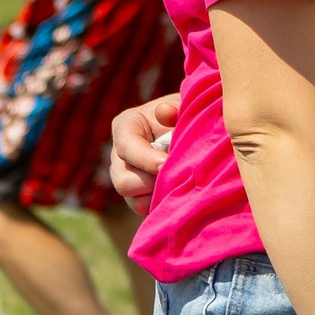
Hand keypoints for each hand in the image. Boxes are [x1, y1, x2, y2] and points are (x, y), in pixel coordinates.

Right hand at [109, 93, 179, 214]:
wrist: (194, 130)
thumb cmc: (186, 114)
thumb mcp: (182, 105)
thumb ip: (174, 108)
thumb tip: (164, 112)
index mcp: (126, 126)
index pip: (127, 147)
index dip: (147, 159)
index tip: (167, 164)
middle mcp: (120, 155)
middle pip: (123, 182)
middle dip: (151, 182)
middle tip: (176, 176)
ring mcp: (127, 178)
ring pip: (133, 200)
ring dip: (158, 195)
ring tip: (179, 183)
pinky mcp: (138, 195)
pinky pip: (144, 209)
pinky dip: (162, 204)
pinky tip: (179, 191)